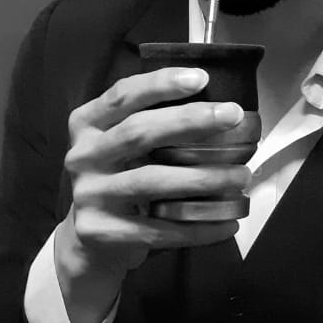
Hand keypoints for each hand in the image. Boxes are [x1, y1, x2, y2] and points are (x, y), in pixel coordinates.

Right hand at [55, 66, 249, 322]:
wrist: (91, 243)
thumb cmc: (121, 181)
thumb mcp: (123, 147)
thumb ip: (153, 124)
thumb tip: (218, 107)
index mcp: (87, 125)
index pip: (122, 95)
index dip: (160, 84)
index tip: (201, 78)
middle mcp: (82, 156)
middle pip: (138, 131)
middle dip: (189, 120)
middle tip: (233, 116)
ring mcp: (90, 195)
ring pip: (152, 181)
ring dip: (203, 177)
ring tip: (240, 175)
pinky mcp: (102, 232)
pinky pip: (159, 228)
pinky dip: (198, 226)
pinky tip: (227, 221)